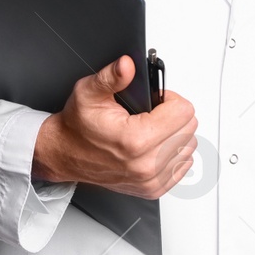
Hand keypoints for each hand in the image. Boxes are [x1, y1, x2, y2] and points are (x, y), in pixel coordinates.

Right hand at [32, 54, 198, 197]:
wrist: (65, 154)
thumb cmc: (78, 126)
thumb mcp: (89, 92)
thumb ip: (112, 77)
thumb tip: (127, 65)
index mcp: (135, 140)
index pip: (184, 112)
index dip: (170, 99)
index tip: (156, 101)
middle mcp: (145, 164)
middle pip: (189, 128)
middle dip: (174, 115)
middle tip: (152, 114)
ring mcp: (150, 180)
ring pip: (188, 146)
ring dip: (176, 134)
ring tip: (152, 129)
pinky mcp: (153, 189)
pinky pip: (183, 164)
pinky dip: (174, 152)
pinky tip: (155, 145)